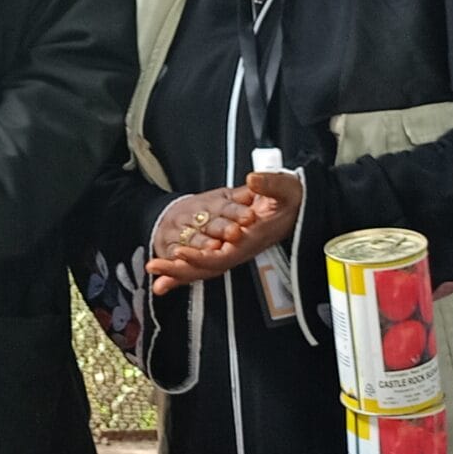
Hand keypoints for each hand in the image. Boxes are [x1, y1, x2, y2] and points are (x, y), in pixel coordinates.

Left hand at [147, 171, 302, 295]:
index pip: (223, 255)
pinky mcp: (227, 246)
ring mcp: (233, 250)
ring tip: (154, 271)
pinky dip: (185, 267)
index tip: (182, 253)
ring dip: (178, 271)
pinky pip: (204, 260)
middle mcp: (240, 249)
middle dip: (180, 269)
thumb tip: (253, 180)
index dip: (202, 257)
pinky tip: (166, 273)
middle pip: (207, 267)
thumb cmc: (291, 199)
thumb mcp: (286, 188)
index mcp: (252, 239)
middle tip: (154, 267)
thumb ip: (270, 185)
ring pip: (203, 267)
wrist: (298, 207)